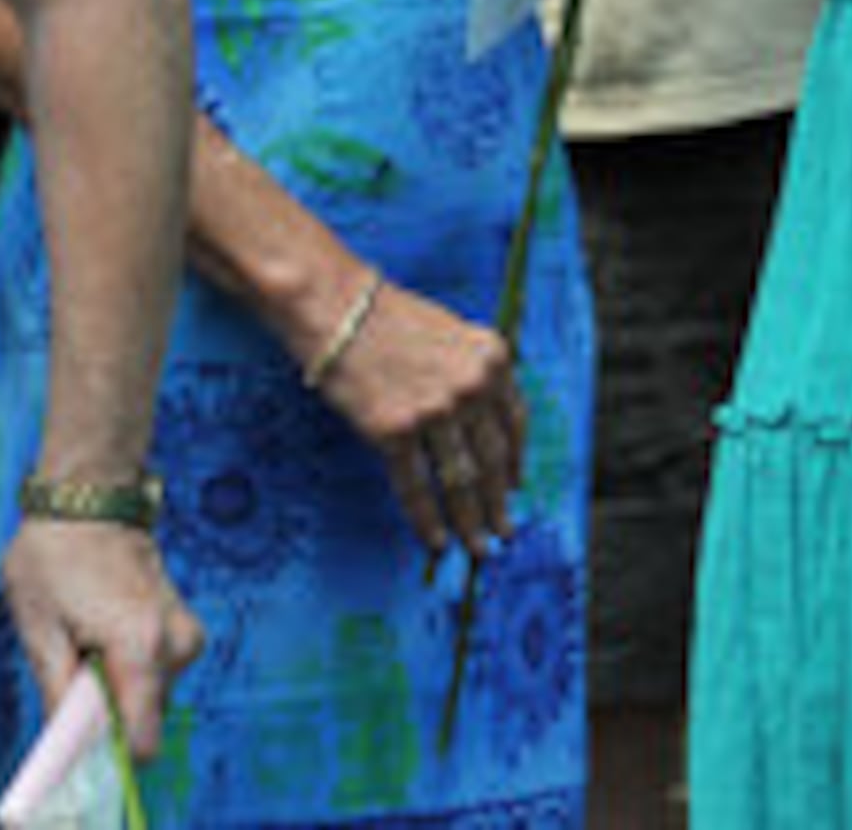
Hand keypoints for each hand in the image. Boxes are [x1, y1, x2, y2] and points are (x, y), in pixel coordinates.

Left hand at [0, 516, 203, 762]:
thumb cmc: (55, 555)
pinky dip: (125, 666)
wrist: (89, 495)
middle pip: (142, 719)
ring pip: (146, 696)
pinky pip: (153, 673)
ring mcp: (185, 635)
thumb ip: (59, 697)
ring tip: (84, 634)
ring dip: (113, 685)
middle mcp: (176, 644)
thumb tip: (68, 752)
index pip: (141, 740)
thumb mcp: (38, 629)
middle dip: (103, 709)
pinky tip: (102, 627)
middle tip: (71, 661)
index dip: (104, 751)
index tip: (74, 738)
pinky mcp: (185, 628)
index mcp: (140, 646)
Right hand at [312, 275, 525, 559]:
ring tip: (477, 546)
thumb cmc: (387, 317)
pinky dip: (427, 519)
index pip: (515, 423)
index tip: (516, 488)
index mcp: (492, 359)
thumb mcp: (451, 333)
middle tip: (503, 533)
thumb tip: (482, 431)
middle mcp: (471, 386)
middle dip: (498, 504)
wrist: (335, 306)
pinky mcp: (394, 431)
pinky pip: (416, 487)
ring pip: (460, 481)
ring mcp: (435, 410)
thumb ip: (473, 375)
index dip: (516, 462)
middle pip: (492, 460)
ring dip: (470, 521)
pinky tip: (435, 540)